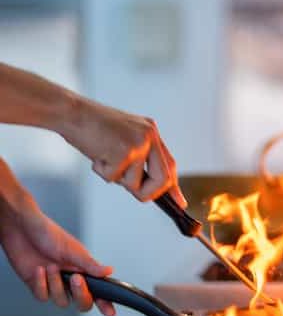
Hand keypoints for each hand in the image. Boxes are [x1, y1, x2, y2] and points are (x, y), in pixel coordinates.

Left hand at [0, 161, 114, 315]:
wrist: (22, 230)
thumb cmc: (48, 234)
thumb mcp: (73, 250)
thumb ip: (90, 265)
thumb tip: (109, 271)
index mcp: (84, 270)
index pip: (99, 290)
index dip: (105, 302)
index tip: (110, 311)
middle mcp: (71, 279)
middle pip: (83, 302)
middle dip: (81, 294)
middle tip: (76, 280)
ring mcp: (54, 283)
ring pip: (62, 301)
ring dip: (56, 285)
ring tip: (51, 266)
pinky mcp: (37, 285)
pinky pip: (42, 296)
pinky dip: (41, 284)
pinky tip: (39, 270)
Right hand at [60, 97, 185, 205]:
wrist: (71, 112)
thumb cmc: (91, 128)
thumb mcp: (122, 139)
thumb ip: (138, 159)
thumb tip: (146, 187)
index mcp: (151, 132)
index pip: (170, 164)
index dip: (173, 187)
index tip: (179, 203)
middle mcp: (150, 136)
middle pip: (163, 179)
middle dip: (148, 193)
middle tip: (136, 194)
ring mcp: (138, 143)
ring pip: (134, 183)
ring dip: (115, 178)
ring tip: (103, 158)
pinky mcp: (124, 151)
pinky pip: (114, 178)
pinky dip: (101, 172)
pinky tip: (95, 154)